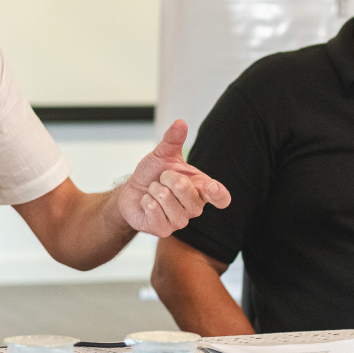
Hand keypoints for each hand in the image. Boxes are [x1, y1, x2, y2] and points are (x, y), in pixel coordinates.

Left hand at [118, 120, 230, 236]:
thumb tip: (180, 122)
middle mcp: (194, 207)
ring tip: (154, 191)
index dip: (218, 194)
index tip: (210, 187)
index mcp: (201, 189)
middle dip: (167, 178)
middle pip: (187, 191)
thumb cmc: (153, 174)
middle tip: (162, 179)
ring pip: (167, 200)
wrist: (132, 191)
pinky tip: (147, 202)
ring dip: (154, 190)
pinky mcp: (163, 230)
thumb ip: (173, 140)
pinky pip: (154, 211)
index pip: (220, 197)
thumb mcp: (162, 155)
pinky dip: (146, 201)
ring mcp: (180, 221)